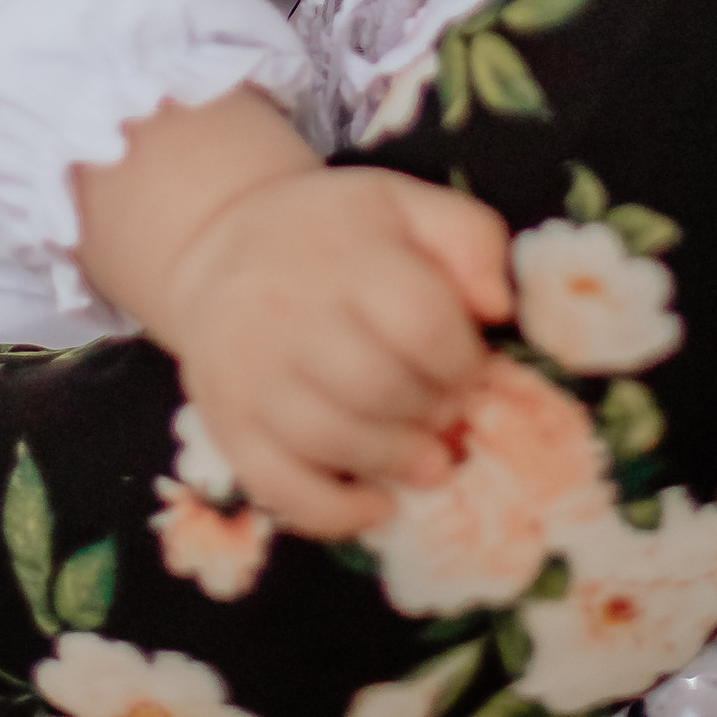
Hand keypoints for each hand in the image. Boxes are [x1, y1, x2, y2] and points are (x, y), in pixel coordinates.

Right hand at [153, 167, 513, 540]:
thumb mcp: (405, 204)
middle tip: (450, 416)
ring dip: (396, 462)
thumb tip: (498, 308)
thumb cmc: (333, 234)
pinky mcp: (226, 423)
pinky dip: (334, 512)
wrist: (218, 247)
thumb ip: (469, 239)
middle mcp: (286, 310)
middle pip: (377, 385)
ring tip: (430, 462)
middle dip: (432, 412)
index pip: (419, 320)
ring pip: (331, 439)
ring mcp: (248, 372)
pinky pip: (277, 486)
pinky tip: (377, 506)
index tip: (470, 369)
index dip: (462, 359)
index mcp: (343, 251)